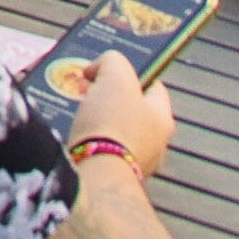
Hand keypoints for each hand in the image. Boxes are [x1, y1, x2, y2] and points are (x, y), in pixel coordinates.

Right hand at [53, 57, 172, 182]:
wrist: (97, 174)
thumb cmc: (112, 122)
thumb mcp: (115, 74)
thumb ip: (112, 61)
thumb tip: (97, 69)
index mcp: (163, 117)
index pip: (153, 86)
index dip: (131, 73)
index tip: (107, 71)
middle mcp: (157, 144)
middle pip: (134, 110)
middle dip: (111, 98)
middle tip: (88, 91)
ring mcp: (137, 164)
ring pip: (118, 132)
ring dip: (99, 121)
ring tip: (77, 113)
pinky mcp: (116, 178)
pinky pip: (104, 151)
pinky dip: (91, 142)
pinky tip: (75, 136)